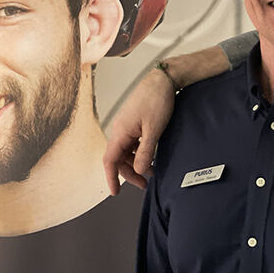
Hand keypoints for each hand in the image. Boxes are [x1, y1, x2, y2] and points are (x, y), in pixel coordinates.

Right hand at [103, 68, 175, 194]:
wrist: (163, 80)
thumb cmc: (157, 100)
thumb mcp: (154, 130)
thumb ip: (145, 151)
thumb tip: (139, 171)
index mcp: (120, 132)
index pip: (110, 161)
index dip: (111, 178)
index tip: (115, 192)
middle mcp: (120, 130)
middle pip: (119, 158)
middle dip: (130, 173)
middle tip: (145, 184)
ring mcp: (127, 126)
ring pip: (126, 151)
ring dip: (137, 163)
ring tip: (152, 172)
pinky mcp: (135, 122)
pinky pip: (133, 143)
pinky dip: (140, 153)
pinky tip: (151, 157)